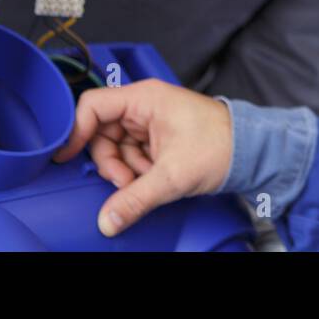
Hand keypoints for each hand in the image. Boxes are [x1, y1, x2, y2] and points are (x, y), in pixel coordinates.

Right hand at [51, 79, 234, 237]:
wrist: (253, 150)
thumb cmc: (220, 146)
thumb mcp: (172, 176)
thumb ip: (135, 198)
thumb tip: (107, 221)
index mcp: (144, 98)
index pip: (93, 105)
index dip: (75, 130)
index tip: (66, 156)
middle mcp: (145, 105)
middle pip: (101, 131)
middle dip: (110, 162)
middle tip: (126, 182)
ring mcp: (151, 120)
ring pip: (116, 146)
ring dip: (126, 169)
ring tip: (148, 180)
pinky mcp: (158, 136)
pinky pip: (132, 153)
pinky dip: (138, 170)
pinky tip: (154, 178)